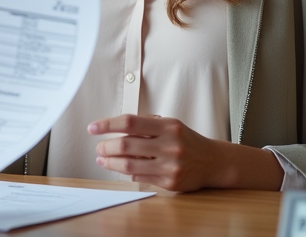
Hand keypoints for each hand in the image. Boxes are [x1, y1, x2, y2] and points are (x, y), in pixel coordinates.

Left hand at [89, 114, 230, 191]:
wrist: (213, 162)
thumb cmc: (186, 140)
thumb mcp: (170, 125)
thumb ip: (146, 125)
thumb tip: (115, 128)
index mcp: (168, 126)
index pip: (130, 122)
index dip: (108, 124)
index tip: (93, 128)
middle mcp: (169, 145)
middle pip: (126, 145)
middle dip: (106, 147)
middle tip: (98, 147)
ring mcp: (170, 166)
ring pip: (129, 165)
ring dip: (110, 163)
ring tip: (102, 159)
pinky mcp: (170, 183)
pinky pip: (139, 177)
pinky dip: (126, 172)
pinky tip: (119, 168)